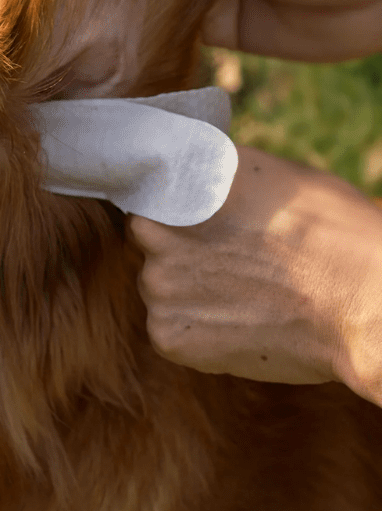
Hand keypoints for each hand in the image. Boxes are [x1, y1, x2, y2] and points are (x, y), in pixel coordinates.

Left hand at [129, 146, 381, 406]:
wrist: (363, 302)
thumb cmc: (332, 231)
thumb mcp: (271, 175)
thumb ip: (215, 179)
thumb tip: (191, 175)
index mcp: (176, 189)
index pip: (149, 202)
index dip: (172, 216)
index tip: (197, 229)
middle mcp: (156, 234)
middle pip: (151, 247)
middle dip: (179, 254)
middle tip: (229, 266)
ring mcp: (158, 287)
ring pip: (160, 290)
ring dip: (186, 293)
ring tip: (240, 297)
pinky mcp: (169, 335)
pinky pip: (169, 329)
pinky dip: (196, 332)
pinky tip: (237, 324)